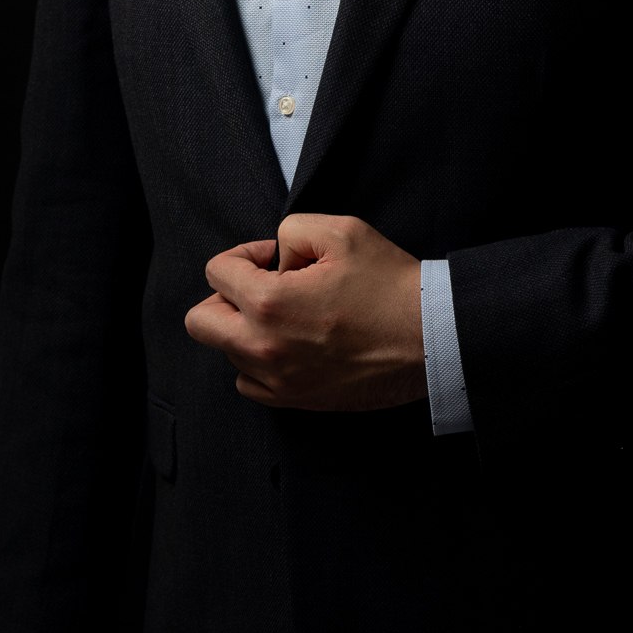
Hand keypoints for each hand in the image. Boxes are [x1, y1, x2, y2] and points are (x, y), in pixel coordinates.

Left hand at [184, 213, 426, 411]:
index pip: (216, 271)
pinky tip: (290, 344)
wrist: (431, 338)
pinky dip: (259, 362)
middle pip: (200, 321)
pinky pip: (250, 383)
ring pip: (226, 352)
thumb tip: (275, 260)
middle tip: (263, 287)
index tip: (276, 258)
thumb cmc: (390, 284)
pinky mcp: (296, 401)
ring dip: (244, 329)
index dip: (246, 254)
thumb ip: (291, 231)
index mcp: (268, 302)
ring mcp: (278, 380)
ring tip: (286, 316)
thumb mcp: (341, 231)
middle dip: (225, 295)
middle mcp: (263, 347)